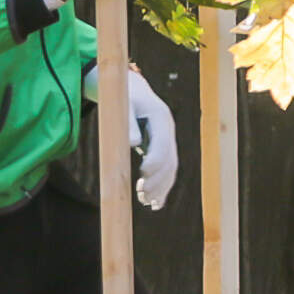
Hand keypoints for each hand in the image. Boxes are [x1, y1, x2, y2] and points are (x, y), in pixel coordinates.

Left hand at [125, 69, 177, 210]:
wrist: (133, 90)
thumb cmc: (123, 97)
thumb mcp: (122, 106)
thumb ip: (127, 123)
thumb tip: (133, 142)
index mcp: (161, 117)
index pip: (163, 143)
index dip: (154, 161)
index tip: (142, 174)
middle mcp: (169, 129)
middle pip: (170, 160)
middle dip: (158, 180)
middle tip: (143, 195)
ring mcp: (168, 139)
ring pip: (171, 168)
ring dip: (161, 187)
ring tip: (147, 203)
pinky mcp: (164, 148)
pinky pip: (167, 170)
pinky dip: (162, 187)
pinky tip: (154, 203)